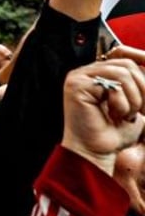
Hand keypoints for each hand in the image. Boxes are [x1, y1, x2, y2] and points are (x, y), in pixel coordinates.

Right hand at [61, 56, 144, 175]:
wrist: (94, 152)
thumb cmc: (112, 133)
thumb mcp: (132, 105)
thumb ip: (137, 88)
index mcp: (96, 73)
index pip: (127, 63)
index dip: (142, 82)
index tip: (143, 107)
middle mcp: (85, 72)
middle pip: (127, 65)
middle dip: (140, 91)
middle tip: (136, 112)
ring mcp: (79, 77)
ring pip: (122, 74)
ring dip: (132, 99)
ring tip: (125, 115)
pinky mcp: (77, 86)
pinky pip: (112, 87)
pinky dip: (121, 104)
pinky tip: (114, 115)